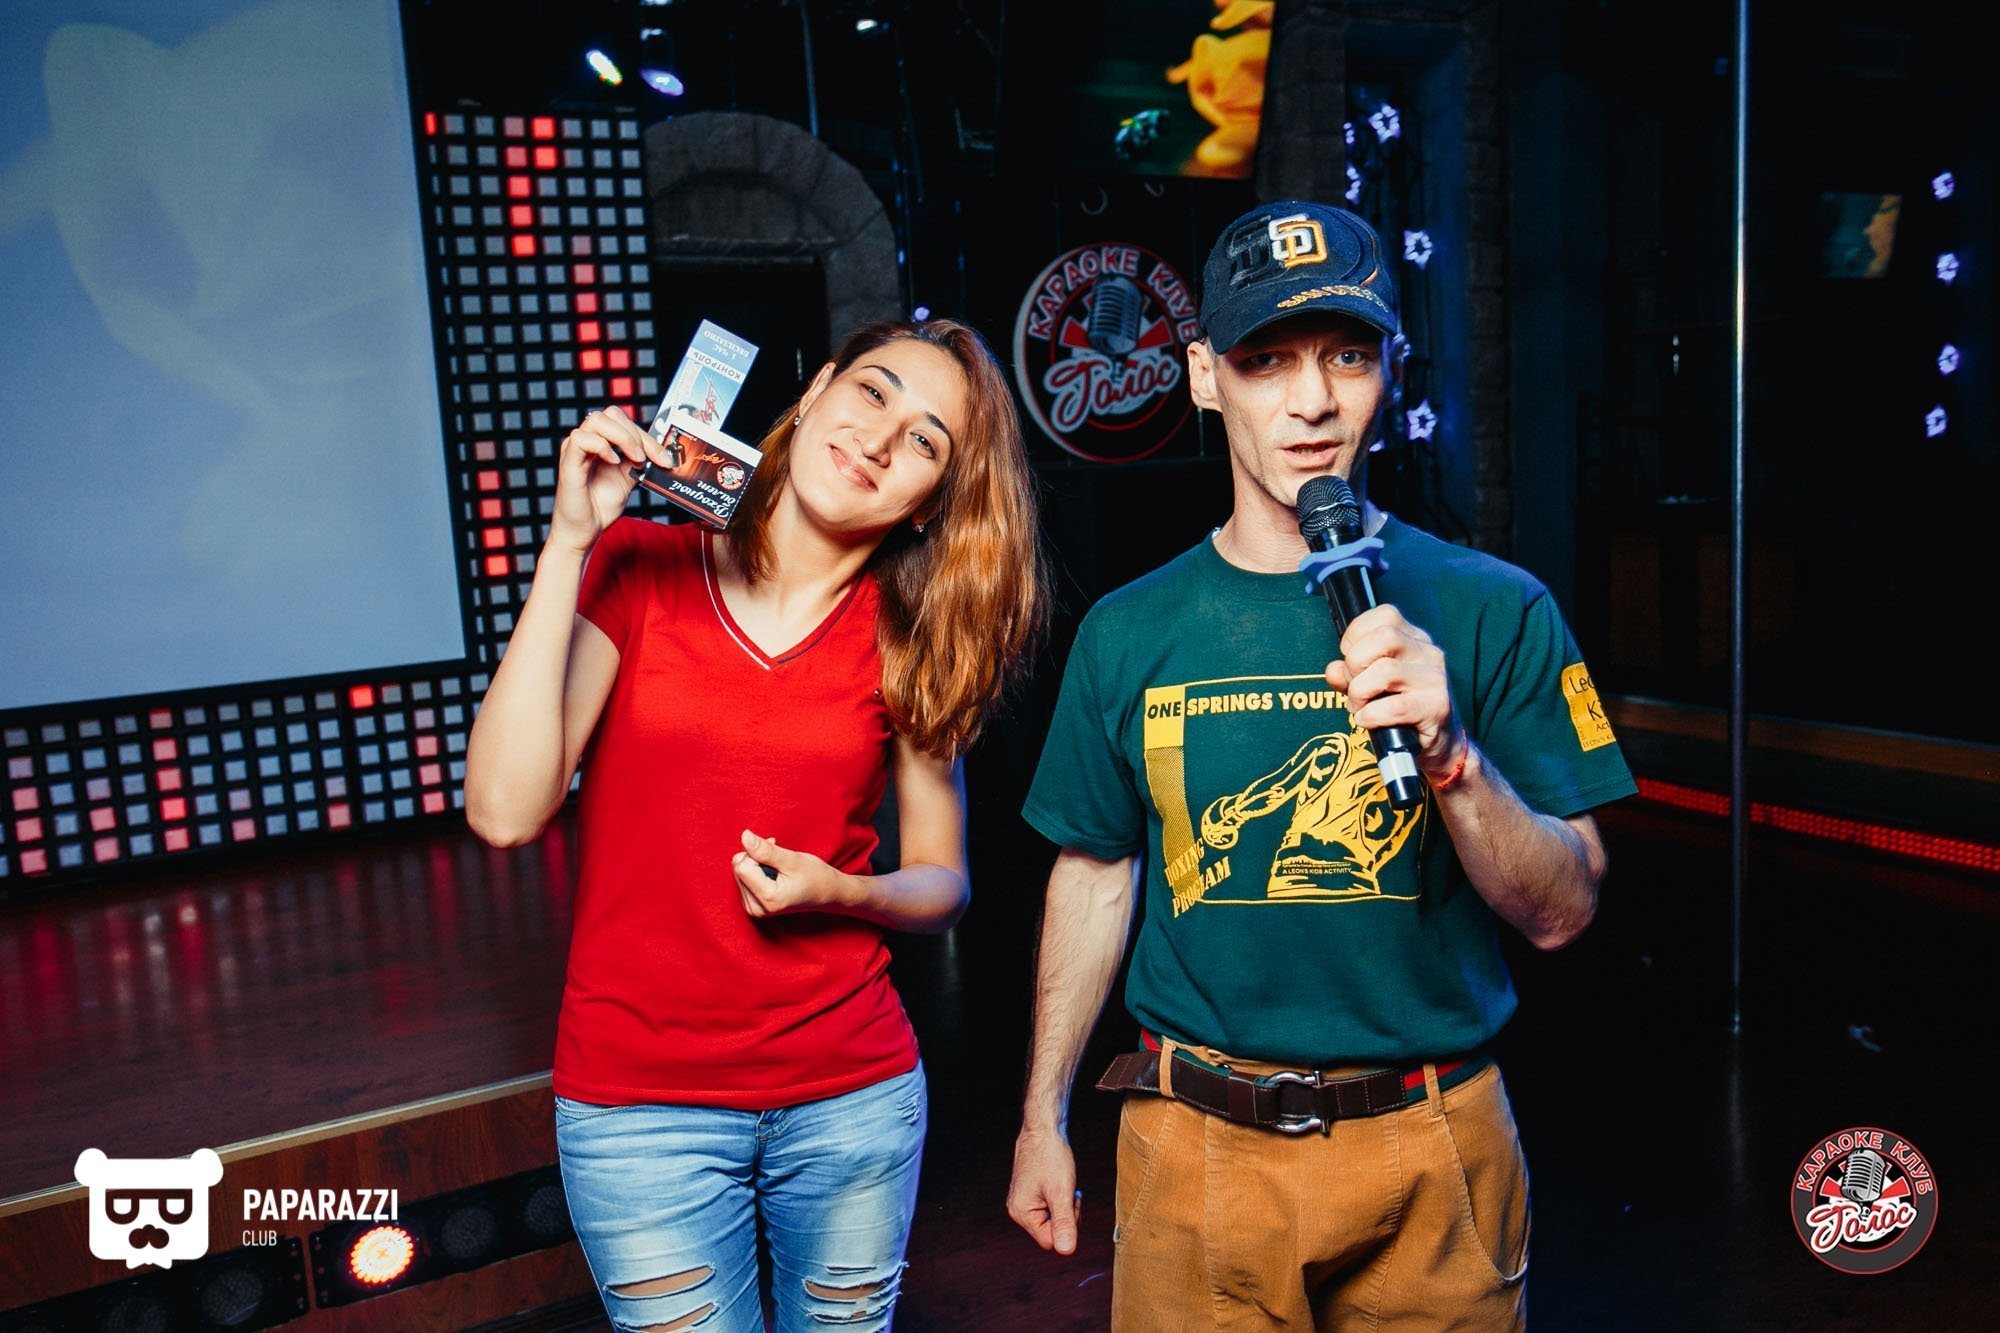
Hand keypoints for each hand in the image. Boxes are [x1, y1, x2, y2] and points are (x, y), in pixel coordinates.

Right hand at [548, 406, 673, 553]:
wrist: (585, 532)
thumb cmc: (600, 506)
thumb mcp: (627, 479)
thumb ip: (638, 462)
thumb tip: (659, 452)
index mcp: (600, 443)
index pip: (624, 423)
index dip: (647, 436)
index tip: (664, 457)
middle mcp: (587, 442)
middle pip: (611, 414)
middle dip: (637, 434)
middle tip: (650, 458)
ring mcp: (575, 450)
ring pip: (597, 419)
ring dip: (623, 437)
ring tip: (635, 459)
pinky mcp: (568, 462)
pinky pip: (581, 439)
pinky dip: (601, 446)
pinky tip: (613, 462)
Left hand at [733, 829, 853, 918]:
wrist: (827, 894)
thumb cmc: (815, 876)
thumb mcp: (792, 860)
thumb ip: (765, 850)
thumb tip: (744, 836)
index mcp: (768, 899)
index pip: (743, 865)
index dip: (758, 853)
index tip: (777, 852)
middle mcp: (756, 908)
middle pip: (739, 869)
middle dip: (756, 858)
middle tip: (779, 860)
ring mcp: (754, 909)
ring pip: (739, 873)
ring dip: (757, 864)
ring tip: (779, 868)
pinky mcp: (752, 906)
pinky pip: (743, 879)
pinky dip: (756, 871)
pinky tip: (773, 874)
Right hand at [1006, 1124, 1081, 1254]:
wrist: (1043, 1129)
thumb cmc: (1051, 1157)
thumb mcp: (1062, 1193)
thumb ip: (1064, 1223)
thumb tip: (1066, 1251)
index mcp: (1022, 1213)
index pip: (1051, 1240)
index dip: (1067, 1226)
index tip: (1070, 1202)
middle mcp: (1018, 1210)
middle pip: (1051, 1230)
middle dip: (1066, 1215)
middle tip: (1069, 1193)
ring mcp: (1023, 1201)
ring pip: (1052, 1218)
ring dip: (1064, 1205)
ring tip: (1064, 1185)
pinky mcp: (1029, 1193)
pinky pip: (1049, 1207)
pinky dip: (1059, 1198)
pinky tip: (1060, 1183)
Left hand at [1323, 603, 1467, 778]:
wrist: (1438, 744)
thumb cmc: (1400, 710)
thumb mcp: (1369, 686)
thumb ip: (1348, 674)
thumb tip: (1334, 669)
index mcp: (1414, 639)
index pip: (1384, 615)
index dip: (1356, 635)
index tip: (1350, 660)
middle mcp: (1428, 653)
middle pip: (1384, 636)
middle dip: (1356, 662)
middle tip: (1354, 686)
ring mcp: (1435, 679)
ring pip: (1386, 670)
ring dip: (1360, 692)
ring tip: (1359, 707)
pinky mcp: (1437, 707)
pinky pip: (1394, 706)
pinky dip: (1370, 716)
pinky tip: (1368, 721)